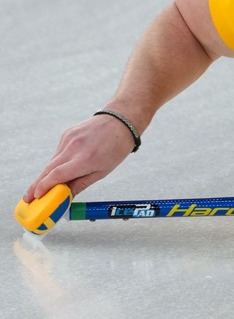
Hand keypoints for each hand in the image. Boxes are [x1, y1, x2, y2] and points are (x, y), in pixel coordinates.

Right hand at [23, 114, 137, 201]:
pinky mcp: (66, 133)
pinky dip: (58, 161)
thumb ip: (81, 184)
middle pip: (48, 169)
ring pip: (52, 161)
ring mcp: (68, 139)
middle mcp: (74, 147)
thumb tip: (65, 198)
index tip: (36, 197)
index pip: (57, 175)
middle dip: (36, 185)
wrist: (120, 121)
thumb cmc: (116, 148)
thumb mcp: (103, 171)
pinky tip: (64, 166)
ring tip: (45, 187)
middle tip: (28, 198)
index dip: (43, 187)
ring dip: (47, 174)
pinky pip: (58, 152)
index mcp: (85, 159)